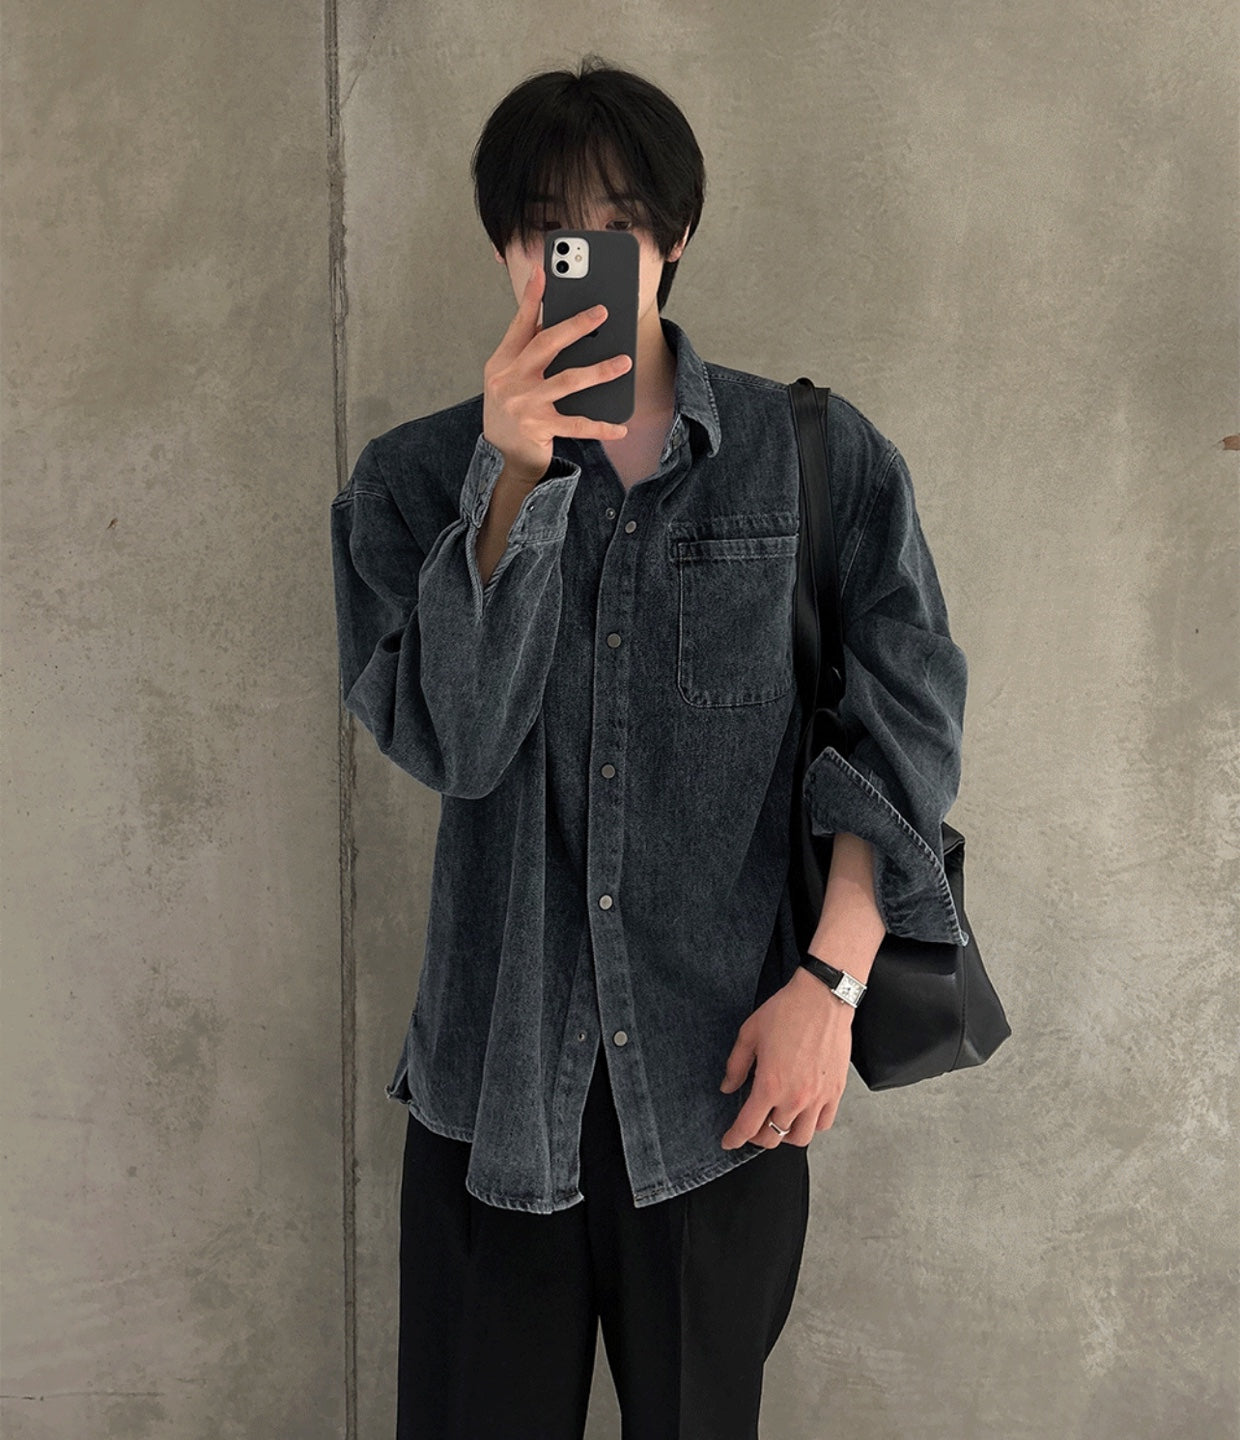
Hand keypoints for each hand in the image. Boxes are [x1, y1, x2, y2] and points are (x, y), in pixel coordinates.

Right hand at [482, 262, 631, 479]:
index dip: (531, 296)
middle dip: (576, 325)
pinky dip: (601, 427)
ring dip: (600, 371)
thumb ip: (528, 352)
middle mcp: (510, 380)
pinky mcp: (539, 428)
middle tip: (602, 313)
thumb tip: (554, 321)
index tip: (543, 270)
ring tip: (624, 363)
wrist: (501, 454)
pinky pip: (576, 425)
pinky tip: (620, 426)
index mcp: (503, 362)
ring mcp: (524, 405)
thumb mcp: (509, 377)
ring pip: (568, 381)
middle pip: (546, 344)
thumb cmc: (511, 409)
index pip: (519, 324)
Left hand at [719, 965, 854, 1149]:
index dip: (734, 1138)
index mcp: (770, 1085)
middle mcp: (795, 1098)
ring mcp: (818, 1097)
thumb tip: (728, 1087)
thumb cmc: (787, 1012)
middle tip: (751, 1129)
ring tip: (777, 1123)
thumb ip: (736, 1066)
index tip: (728, 1141)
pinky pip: (823, 1124)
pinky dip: (811, 1126)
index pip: (748, 1126)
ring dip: (785, 1136)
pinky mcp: (836, 1092)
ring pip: (800, 1138)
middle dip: (756, 1138)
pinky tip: (802, 1115)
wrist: (822, 998)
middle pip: (773, 1137)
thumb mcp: (749, 1034)